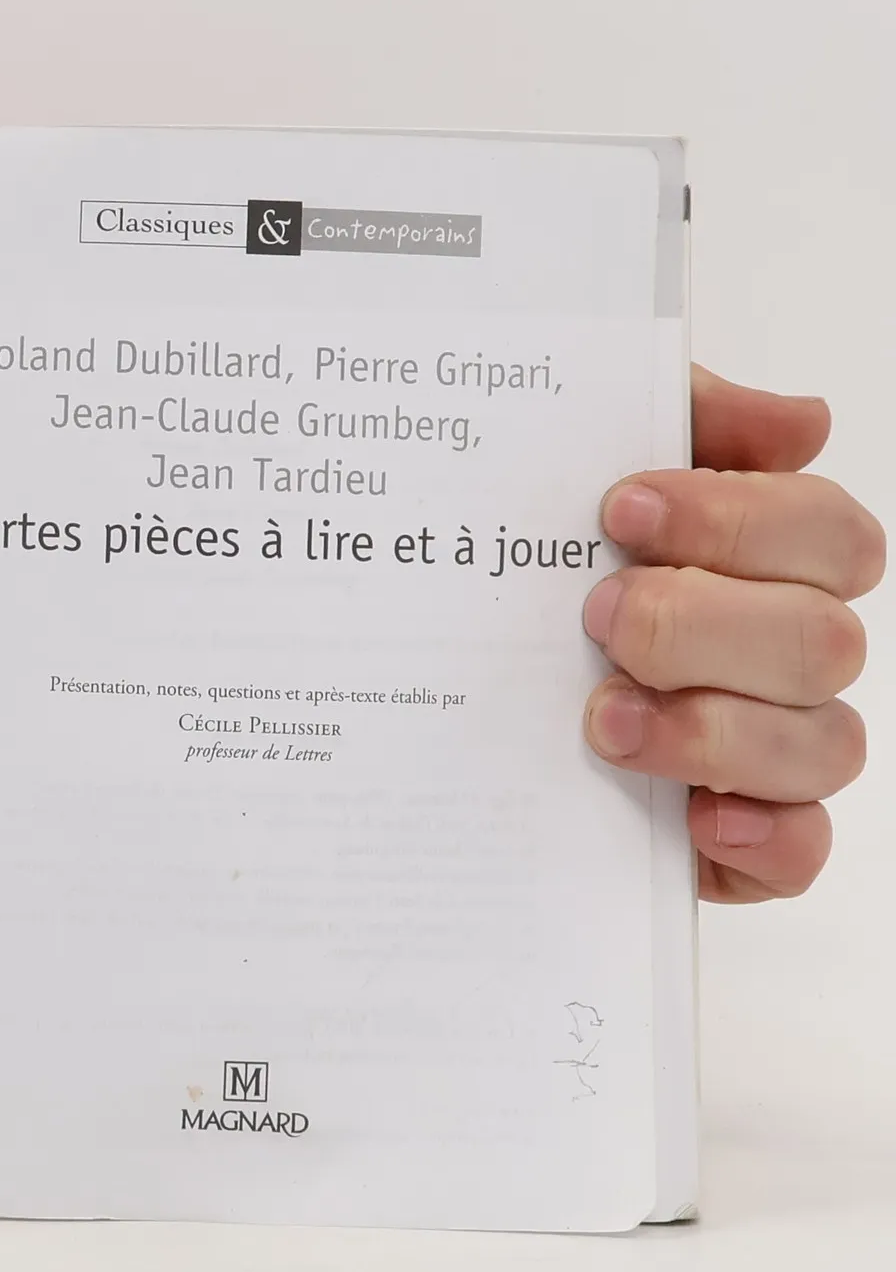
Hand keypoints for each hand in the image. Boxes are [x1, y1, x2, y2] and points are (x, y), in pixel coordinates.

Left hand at [582, 365, 881, 901]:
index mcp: (772, 563)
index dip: (738, 518)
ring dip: (711, 730)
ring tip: (601, 719)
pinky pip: (799, 852)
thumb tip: (802, 422)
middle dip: (703, 626)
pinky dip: (761, 840)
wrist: (447, 679)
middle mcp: (789, 656)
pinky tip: (696, 819)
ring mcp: (776, 751)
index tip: (622, 512)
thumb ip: (686, 419)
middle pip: (823, 641)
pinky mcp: (744, 839)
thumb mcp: (584, 463)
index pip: (825, 531)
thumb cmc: (545, 569)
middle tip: (599, 618)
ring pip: (822, 746)